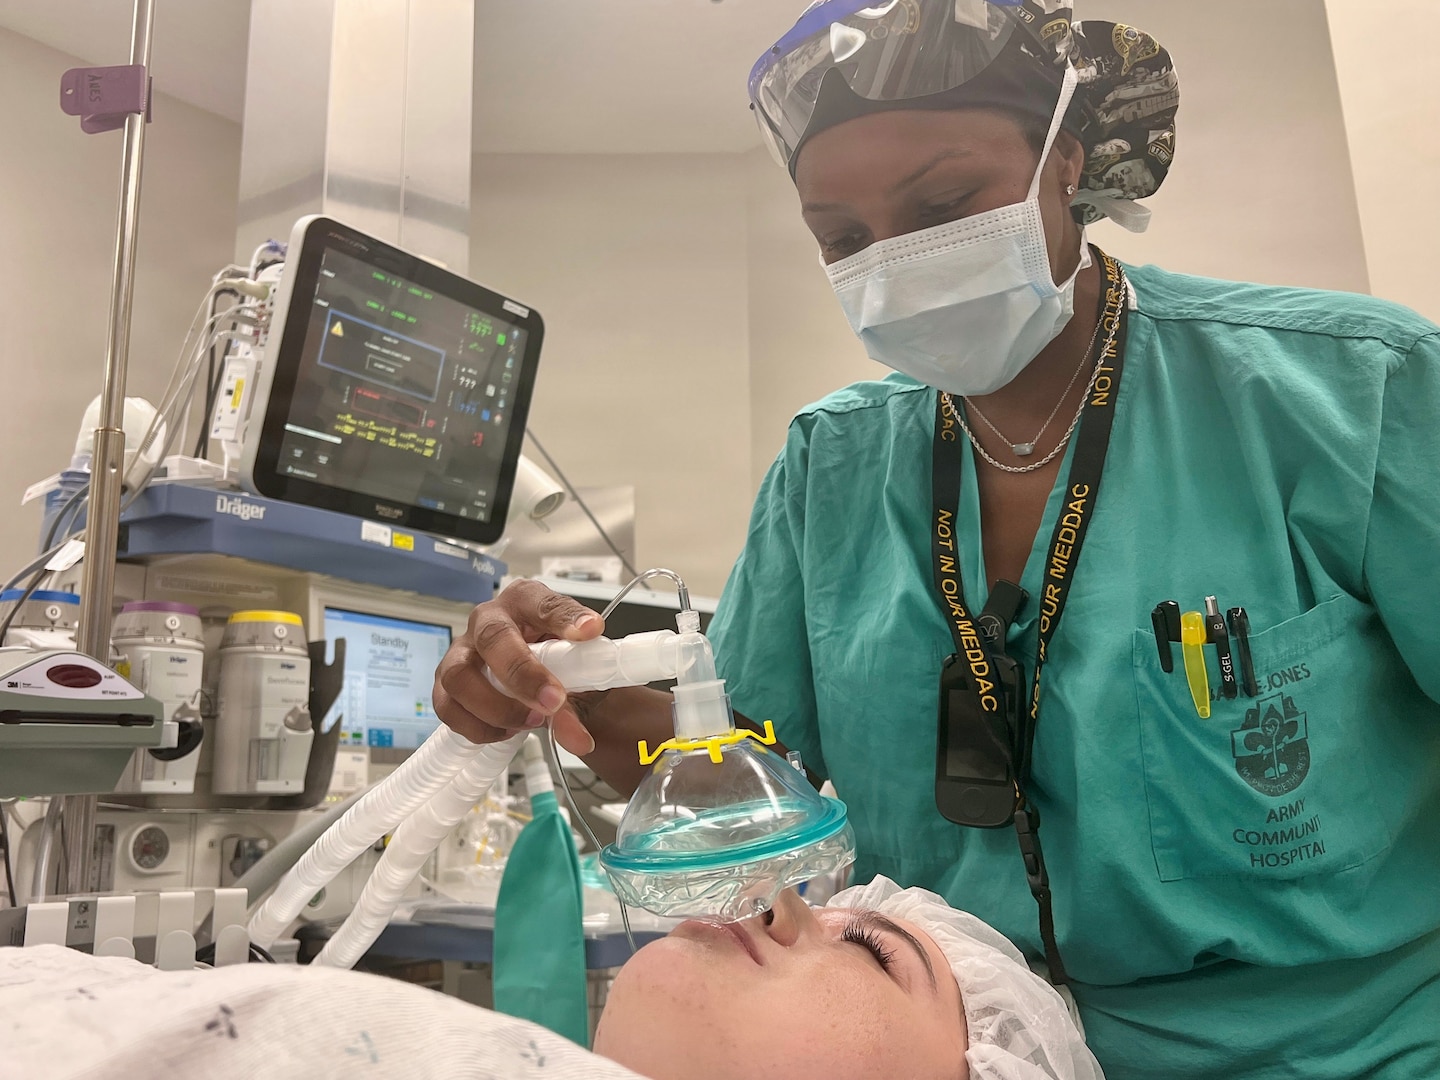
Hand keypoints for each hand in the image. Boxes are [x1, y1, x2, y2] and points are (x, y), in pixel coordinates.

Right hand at [433, 579, 604, 755]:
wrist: (534, 679)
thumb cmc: (552, 661)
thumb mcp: (575, 672)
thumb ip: (579, 701)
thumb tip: (577, 739)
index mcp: (527, 601)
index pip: (546, 603)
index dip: (566, 618)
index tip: (590, 631)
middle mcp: (489, 619)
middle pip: (492, 638)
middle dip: (523, 674)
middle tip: (553, 701)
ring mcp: (461, 650)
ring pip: (459, 676)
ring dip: (496, 707)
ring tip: (530, 721)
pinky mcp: (445, 682)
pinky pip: (447, 707)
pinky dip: (478, 727)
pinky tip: (506, 730)